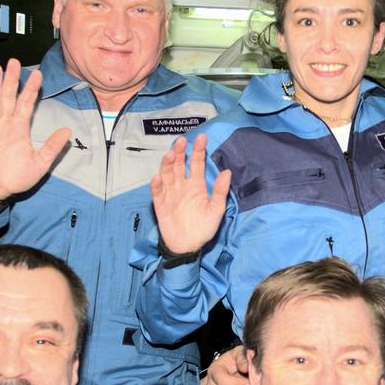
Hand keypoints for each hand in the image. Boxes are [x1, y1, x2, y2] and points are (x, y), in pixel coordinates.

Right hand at [0, 59, 70, 218]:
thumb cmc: (16, 178)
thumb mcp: (39, 165)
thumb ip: (52, 147)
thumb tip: (67, 132)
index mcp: (20, 130)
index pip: (26, 105)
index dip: (31, 90)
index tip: (37, 75)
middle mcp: (5, 126)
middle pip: (9, 98)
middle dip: (12, 81)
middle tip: (14, 63)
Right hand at [150, 134, 231, 254]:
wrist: (189, 246)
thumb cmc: (204, 228)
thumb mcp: (216, 210)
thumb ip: (220, 191)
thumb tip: (227, 172)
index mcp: (196, 185)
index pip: (197, 164)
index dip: (199, 151)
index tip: (201, 138)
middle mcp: (182, 186)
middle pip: (179, 164)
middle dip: (179, 152)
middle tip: (181, 141)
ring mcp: (170, 194)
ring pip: (167, 174)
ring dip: (167, 164)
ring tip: (170, 154)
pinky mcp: (160, 204)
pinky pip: (157, 192)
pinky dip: (156, 185)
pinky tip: (158, 178)